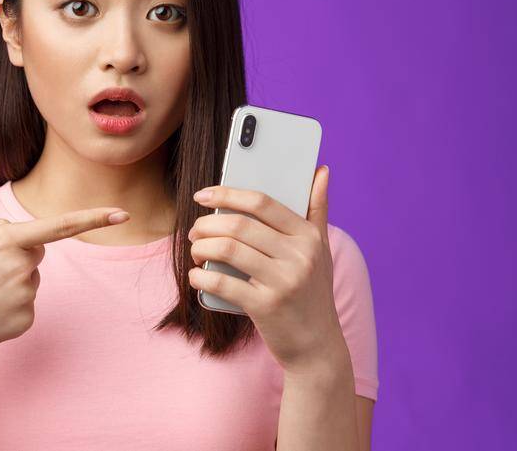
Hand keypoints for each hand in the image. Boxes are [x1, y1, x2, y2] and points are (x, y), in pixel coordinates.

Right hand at [0, 206, 130, 361]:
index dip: (93, 219)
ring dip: (10, 283)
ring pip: (30, 280)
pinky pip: (26, 304)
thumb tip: (26, 238)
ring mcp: (26, 295)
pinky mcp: (27, 318)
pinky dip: (10, 307)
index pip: (58, 226)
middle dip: (16, 258)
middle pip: (35, 253)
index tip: (122, 214)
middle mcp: (21, 266)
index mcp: (3, 240)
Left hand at [187, 165, 348, 371]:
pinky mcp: (266, 306)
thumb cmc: (312, 292)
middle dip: (206, 224)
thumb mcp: (321, 251)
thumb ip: (318, 209)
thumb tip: (321, 171)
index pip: (261, 202)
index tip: (202, 195)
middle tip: (194, 231)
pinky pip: (220, 282)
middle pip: (238, 225)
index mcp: (309, 237)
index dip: (226, 194)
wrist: (317, 345)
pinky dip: (200, 276)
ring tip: (196, 252)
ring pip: (226, 249)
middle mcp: (300, 256)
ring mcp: (283, 282)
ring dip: (200, 247)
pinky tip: (197, 276)